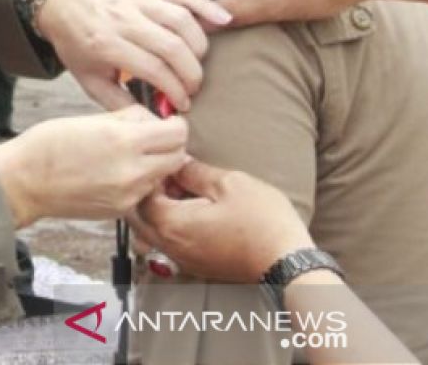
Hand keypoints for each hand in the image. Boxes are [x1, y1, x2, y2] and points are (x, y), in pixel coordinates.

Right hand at [0, 104, 188, 226]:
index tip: (164, 123)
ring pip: (162, 176)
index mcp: (124, 141)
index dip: (173, 125)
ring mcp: (128, 194)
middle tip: (152, 139)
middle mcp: (132, 170)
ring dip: (156, 165)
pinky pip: (144, 193)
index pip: (177, 133)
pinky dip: (139, 182)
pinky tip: (116, 173)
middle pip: (178, 157)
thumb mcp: (90, 119)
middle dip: (169, 146)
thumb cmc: (48, 145)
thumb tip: (152, 119)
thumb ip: (128, 118)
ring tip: (129, 157)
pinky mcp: (121, 210)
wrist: (24, 182)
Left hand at [35, 0, 230, 110]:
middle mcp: (124, 19)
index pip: (155, 70)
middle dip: (191, 74)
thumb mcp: (88, 80)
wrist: (61, 1)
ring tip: (196, 64)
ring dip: (199, 47)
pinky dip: (206, 5)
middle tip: (193, 88)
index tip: (183, 104)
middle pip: (173, 47)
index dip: (176, 91)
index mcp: (106, 44)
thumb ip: (119, 103)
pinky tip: (223, 21)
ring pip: (182, 21)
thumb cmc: (76, 44)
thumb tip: (152, 122)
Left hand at [129, 159, 312, 281]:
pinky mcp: (195, 265)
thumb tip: (177, 163)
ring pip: (152, 231)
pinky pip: (169, 242)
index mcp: (171, 223)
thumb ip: (195, 172)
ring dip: (158, 210)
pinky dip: (171, 225)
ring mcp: (181, 259)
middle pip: (139, 216)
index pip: (141, 195)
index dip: (151, 175)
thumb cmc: (263, 222)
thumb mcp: (229, 183)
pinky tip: (193, 210)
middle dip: (148, 194)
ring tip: (183, 191)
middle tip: (169, 176)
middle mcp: (169, 245)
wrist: (287, 263)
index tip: (167, 162)